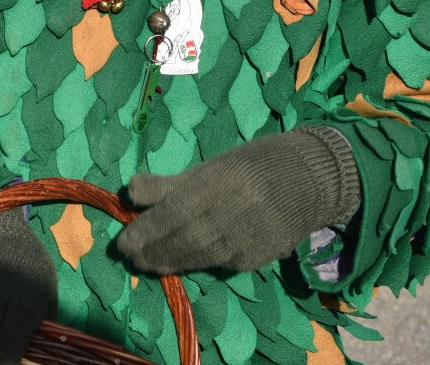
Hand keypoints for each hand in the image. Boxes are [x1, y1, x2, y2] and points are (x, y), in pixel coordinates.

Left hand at [117, 126, 359, 274]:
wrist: (307, 178)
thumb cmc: (250, 166)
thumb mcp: (210, 167)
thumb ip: (169, 183)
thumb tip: (129, 191)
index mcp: (219, 182)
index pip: (174, 211)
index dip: (146, 229)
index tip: (122, 241)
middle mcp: (233, 211)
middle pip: (184, 238)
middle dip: (152, 250)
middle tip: (129, 257)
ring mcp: (247, 238)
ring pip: (199, 256)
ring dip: (169, 262)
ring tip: (146, 263)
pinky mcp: (258, 257)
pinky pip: (219, 263)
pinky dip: (195, 264)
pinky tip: (179, 262)